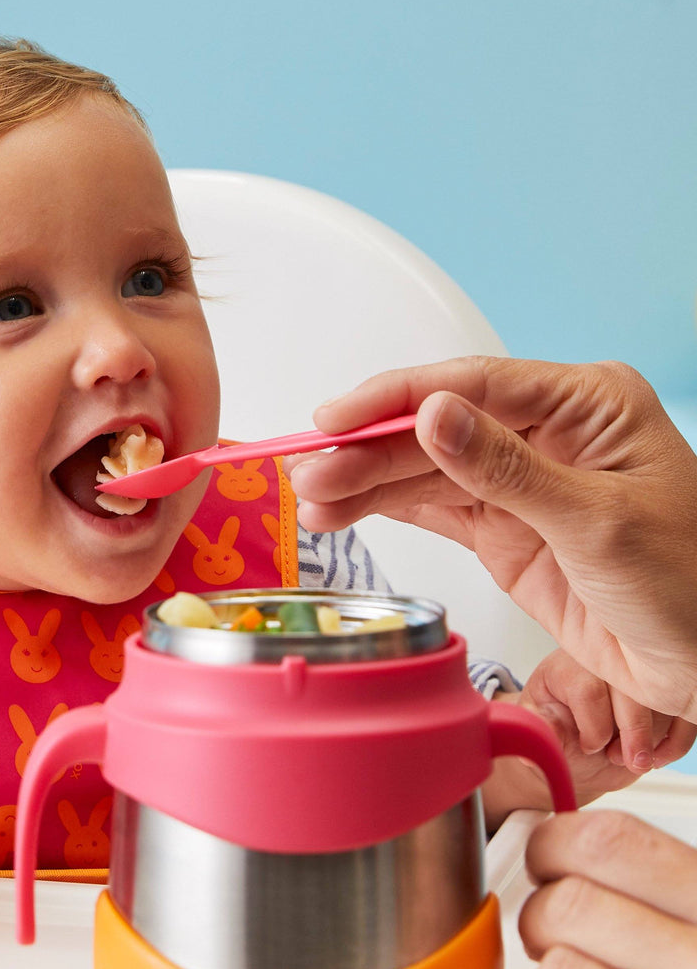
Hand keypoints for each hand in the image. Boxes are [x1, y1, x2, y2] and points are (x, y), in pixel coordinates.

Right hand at [286, 357, 696, 721]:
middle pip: (435, 429)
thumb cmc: (692, 583)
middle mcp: (547, 435)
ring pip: (423, 470)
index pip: (472, 385)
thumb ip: (506, 469)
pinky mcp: (503, 530)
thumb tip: (433, 416)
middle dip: (367, 450)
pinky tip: (344, 514)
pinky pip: (431, 508)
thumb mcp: (596, 521)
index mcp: (586, 406)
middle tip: (309, 472)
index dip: (394, 400)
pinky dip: (384, 511)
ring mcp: (521, 483)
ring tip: (311, 499)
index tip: (336, 420)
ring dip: (364, 483)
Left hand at [482, 649, 696, 827]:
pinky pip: (685, 712)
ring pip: (663, 699)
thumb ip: (541, 730)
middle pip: (632, 689)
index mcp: (567, 666)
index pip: (589, 689)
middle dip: (634, 733)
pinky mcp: (663, 691)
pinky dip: (677, 740)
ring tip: (635, 758)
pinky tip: (657, 757)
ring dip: (655, 736)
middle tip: (628, 760)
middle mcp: (604, 661)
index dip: (594, 727)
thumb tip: (544, 732)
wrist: (578, 744)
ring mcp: (637, 673)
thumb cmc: (557, 731)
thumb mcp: (541, 729)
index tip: (591, 747)